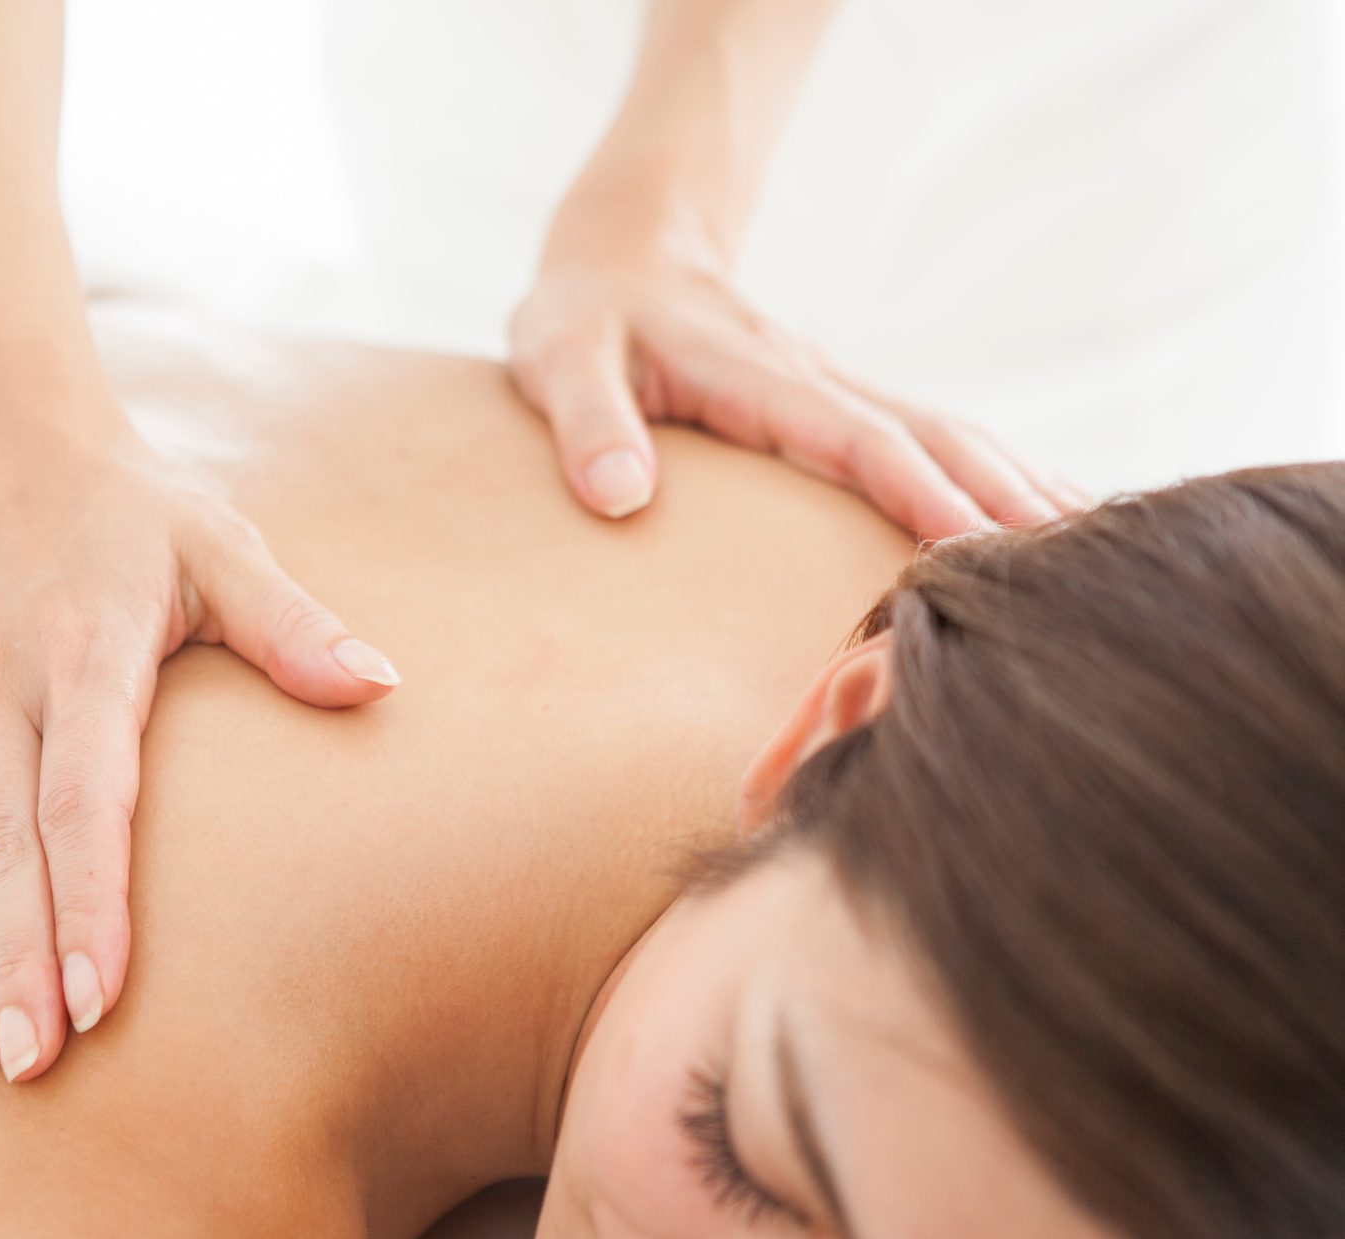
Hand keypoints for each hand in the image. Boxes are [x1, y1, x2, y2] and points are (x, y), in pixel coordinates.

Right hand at [0, 404, 398, 1081]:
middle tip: (37, 1065)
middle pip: (0, 842)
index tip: (103, 1000)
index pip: (84, 796)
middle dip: (20, 961)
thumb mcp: (218, 543)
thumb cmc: (125, 503)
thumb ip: (292, 626)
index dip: (92, 901)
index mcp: (83, 645)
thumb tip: (383, 689)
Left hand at [509, 236, 1083, 539]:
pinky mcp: (839, 403)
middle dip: (1003, 497)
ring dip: (1019, 485)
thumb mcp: (559, 359)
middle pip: (933, 436)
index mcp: (755, 376)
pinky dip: (994, 475)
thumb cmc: (583, 319)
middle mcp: (814, 379)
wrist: (621, 255)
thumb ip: (586, 422)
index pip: (855, 438)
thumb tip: (619, 499)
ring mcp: (835, 389)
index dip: (916, 490)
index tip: (974, 543)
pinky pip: (931, 440)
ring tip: (1092, 552)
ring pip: (950, 434)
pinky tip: (1043, 515)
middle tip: (1074, 569)